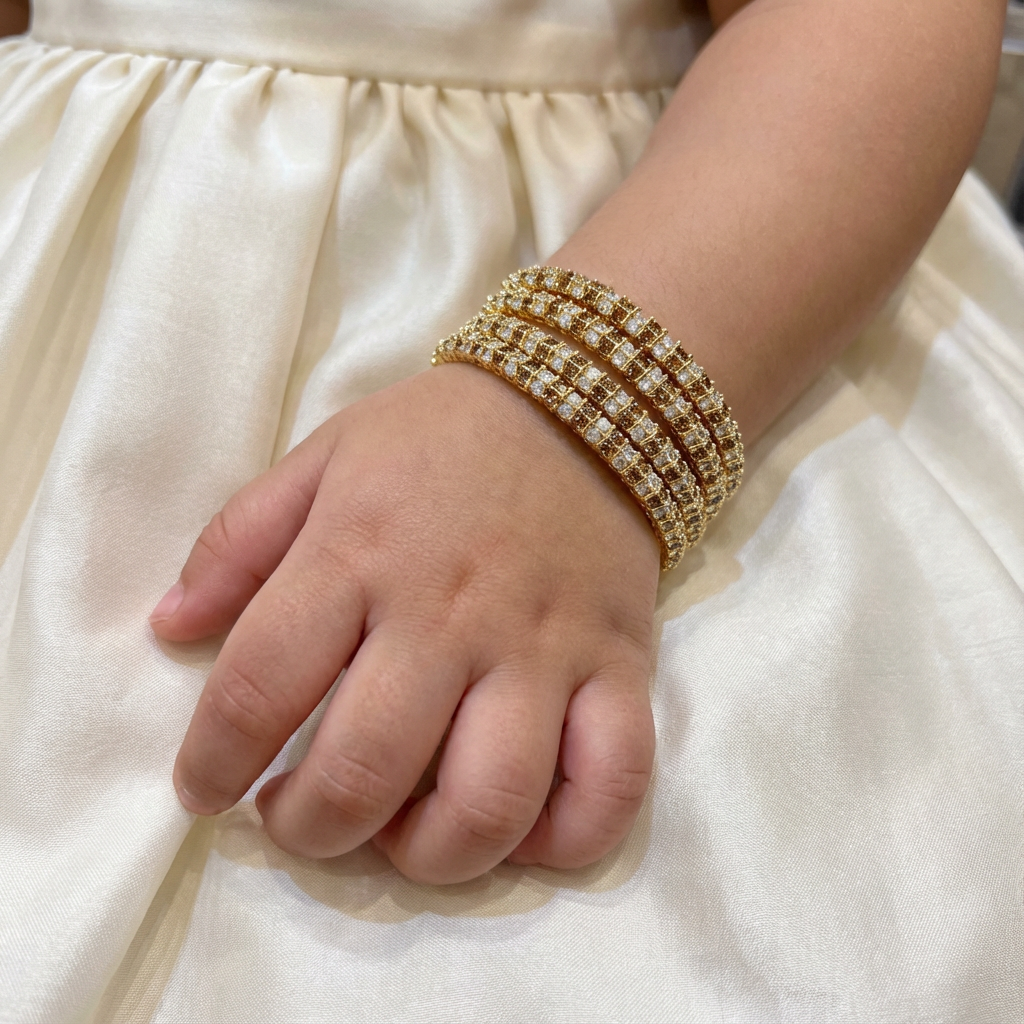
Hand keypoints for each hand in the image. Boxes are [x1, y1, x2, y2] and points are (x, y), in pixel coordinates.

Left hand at [151, 364, 658, 883]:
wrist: (583, 401)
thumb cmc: (439, 438)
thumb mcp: (324, 458)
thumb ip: (237, 542)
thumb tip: (169, 628)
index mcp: (358, 553)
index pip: (258, 687)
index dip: (212, 763)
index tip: (206, 789)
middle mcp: (450, 613)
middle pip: (366, 772)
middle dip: (310, 830)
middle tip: (296, 818)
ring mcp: (544, 647)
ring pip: (488, 804)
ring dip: (427, 856)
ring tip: (398, 834)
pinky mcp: (622, 666)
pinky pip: (611, 785)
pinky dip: (565, 840)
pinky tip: (519, 830)